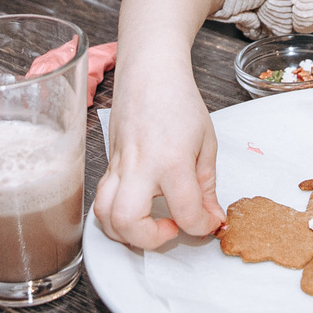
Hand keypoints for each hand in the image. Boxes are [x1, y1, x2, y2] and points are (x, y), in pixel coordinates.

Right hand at [92, 56, 221, 249]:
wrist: (150, 73)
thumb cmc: (179, 101)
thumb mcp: (206, 143)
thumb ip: (207, 186)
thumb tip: (210, 216)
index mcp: (172, 160)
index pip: (185, 213)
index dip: (202, 226)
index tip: (209, 222)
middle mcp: (140, 166)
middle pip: (128, 222)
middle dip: (150, 240)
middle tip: (171, 228)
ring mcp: (119, 166)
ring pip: (104, 216)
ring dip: (126, 232)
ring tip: (150, 223)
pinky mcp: (109, 165)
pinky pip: (102, 199)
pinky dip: (115, 215)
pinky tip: (137, 209)